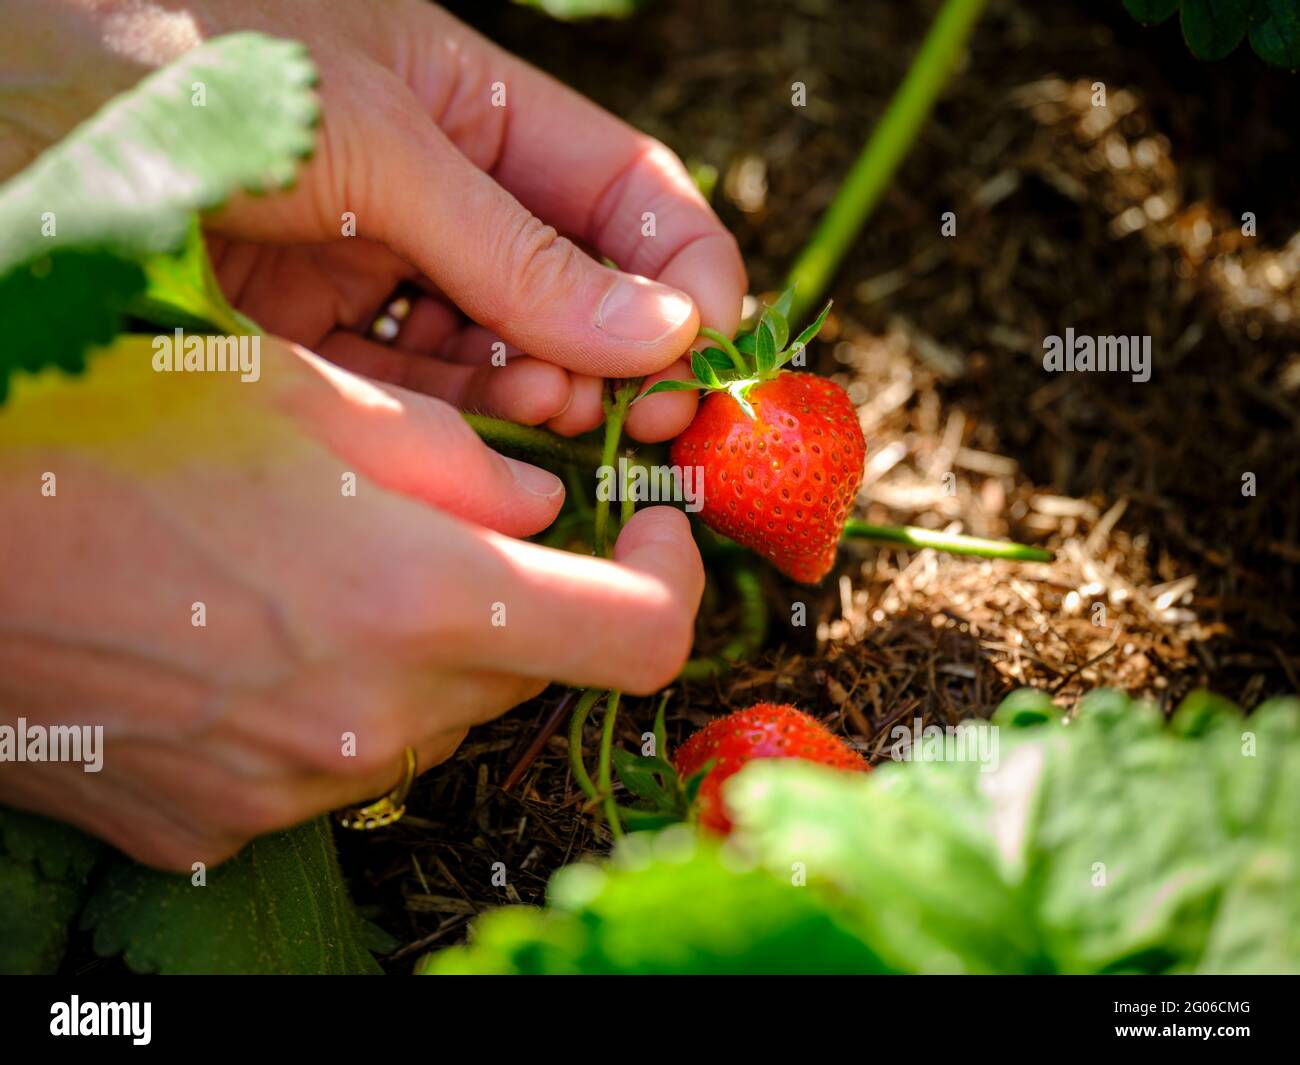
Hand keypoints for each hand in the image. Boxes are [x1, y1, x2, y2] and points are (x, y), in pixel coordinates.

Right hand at [0, 339, 703, 868]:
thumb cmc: (96, 434)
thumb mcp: (296, 392)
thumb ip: (455, 457)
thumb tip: (543, 506)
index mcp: (415, 603)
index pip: (640, 637)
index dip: (674, 578)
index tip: (652, 527)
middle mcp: (373, 723)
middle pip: (531, 668)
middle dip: (529, 593)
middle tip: (461, 521)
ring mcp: (296, 791)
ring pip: (439, 716)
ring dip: (430, 646)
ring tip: (332, 567)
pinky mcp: (224, 824)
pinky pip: (342, 763)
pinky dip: (345, 698)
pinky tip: (262, 634)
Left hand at [28, 0, 746, 441]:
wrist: (12, 119)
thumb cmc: (189, 67)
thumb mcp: (376, 145)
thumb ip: (518, 250)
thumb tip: (663, 330)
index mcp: (466, 101)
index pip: (618, 186)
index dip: (681, 258)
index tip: (708, 336)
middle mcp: (437, 185)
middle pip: (576, 276)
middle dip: (629, 340)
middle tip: (657, 410)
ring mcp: (384, 263)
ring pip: (510, 341)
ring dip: (560, 383)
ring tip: (581, 413)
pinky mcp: (326, 333)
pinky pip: (428, 382)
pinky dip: (478, 410)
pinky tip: (514, 424)